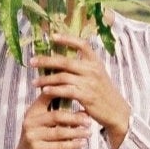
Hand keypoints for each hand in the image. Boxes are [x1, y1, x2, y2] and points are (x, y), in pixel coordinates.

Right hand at [6, 92, 93, 148]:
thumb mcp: (43, 124)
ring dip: (77, 132)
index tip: (78, 94)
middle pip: (57, 116)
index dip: (61, 92)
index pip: (46, 97)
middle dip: (75, 118)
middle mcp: (30, 122)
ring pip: (60, 132)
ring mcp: (33, 136)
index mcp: (32, 112)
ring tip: (88, 133)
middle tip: (89, 121)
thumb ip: (59, 116)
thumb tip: (84, 111)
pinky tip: (81, 143)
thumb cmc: (38, 138)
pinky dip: (72, 145)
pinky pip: (59, 146)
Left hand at [30, 33, 132, 148]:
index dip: (67, 39)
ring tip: (34, 82)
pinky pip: (66, 91)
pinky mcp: (86, 96)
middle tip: (32, 61)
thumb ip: (84, 67)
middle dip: (46, 60)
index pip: (81, 44)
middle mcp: (92, 70)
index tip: (52, 36)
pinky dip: (53, 90)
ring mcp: (89, 83)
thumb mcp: (98, 75)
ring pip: (62, 77)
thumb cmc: (104, 93)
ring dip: (46, 79)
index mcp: (95, 62)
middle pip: (65, 61)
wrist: (117, 111)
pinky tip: (44, 91)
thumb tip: (63, 60)